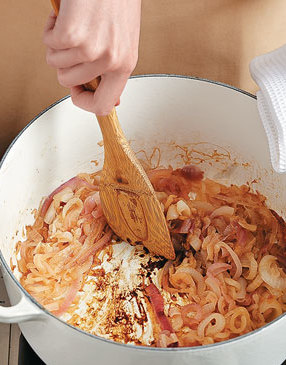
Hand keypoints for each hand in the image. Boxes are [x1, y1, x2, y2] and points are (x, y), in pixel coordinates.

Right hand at [44, 0, 140, 114]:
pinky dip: (51, 28)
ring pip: (55, 63)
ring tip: (72, 25)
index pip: (104, 105)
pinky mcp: (72, 34)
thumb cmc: (116, 2)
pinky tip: (65, 15)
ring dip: (57, 44)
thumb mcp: (123, 42)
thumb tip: (110, 101)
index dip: (85, 102)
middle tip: (72, 45)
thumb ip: (113, 71)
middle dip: (63, 64)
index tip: (77, 91)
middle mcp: (110, 60)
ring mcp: (91, 49)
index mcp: (125, 65)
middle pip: (68, 83)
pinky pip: (49, 43)